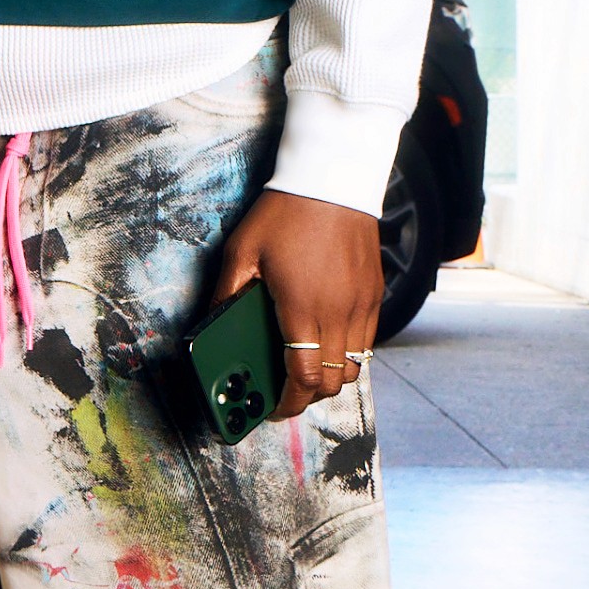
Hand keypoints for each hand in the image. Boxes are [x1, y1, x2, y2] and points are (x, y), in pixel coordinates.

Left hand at [211, 190, 381, 418]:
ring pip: (353, 367)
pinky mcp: (375, 295)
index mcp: (301, 308)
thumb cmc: (284, 214)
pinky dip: (347, 354)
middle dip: (307, 396)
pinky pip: (366, 342)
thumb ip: (227, 294)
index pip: (302, 378)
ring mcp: (361, 306)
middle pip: (331, 382)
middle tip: (285, 391)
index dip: (287, 403)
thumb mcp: (241, 251)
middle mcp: (337, 313)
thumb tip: (213, 327)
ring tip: (306, 369)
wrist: (332, 180)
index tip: (273, 408)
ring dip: (330, 377)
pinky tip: (325, 341)